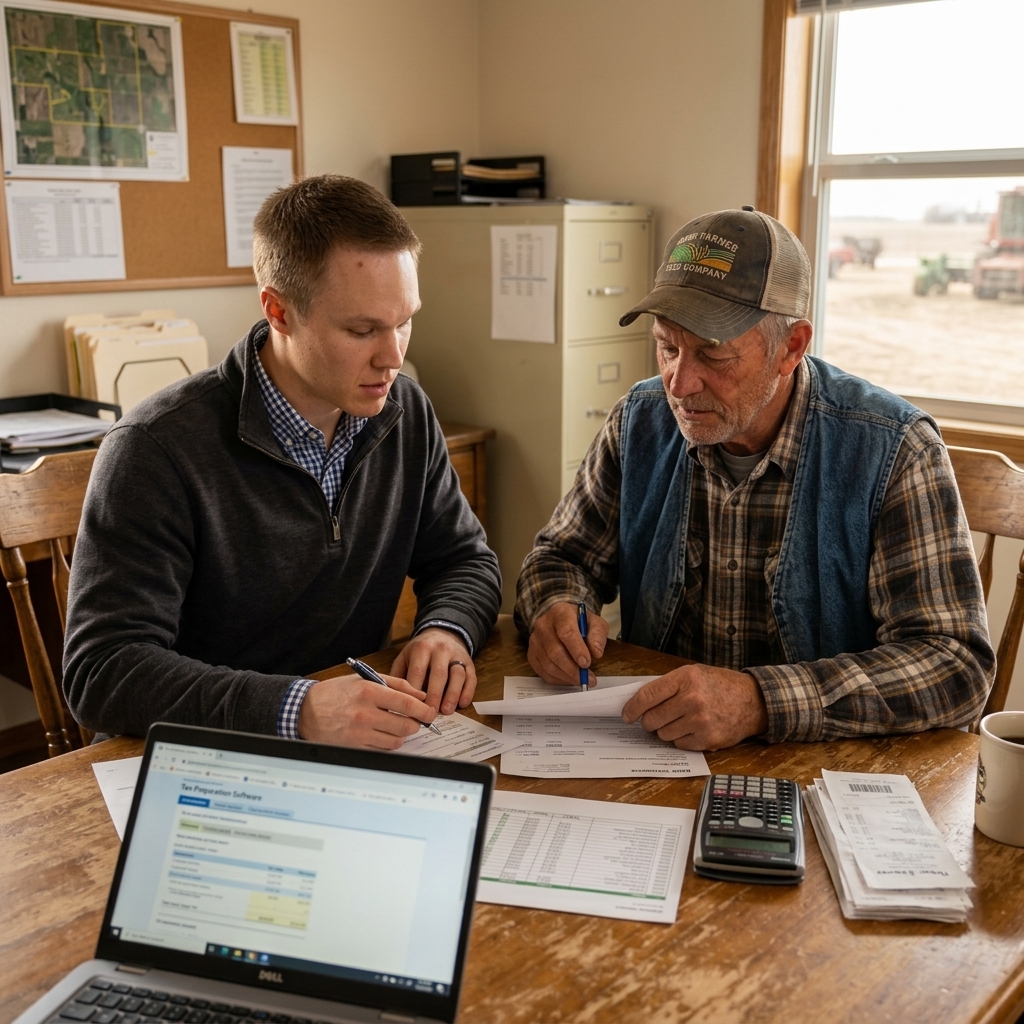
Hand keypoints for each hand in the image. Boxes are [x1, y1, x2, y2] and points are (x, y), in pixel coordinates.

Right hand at [298, 672, 435, 748]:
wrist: (306, 711)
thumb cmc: (336, 693)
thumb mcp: (364, 679)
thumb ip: (396, 684)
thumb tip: (420, 695)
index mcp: (369, 691)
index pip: (407, 703)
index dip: (424, 710)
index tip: (430, 713)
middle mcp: (365, 713)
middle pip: (406, 725)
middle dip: (414, 724)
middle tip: (413, 720)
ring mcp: (360, 733)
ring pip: (396, 740)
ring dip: (400, 734)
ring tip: (394, 726)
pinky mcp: (355, 747)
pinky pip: (382, 750)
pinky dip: (387, 743)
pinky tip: (381, 734)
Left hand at [391, 627, 475, 714]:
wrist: (442, 633)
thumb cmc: (420, 651)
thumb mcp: (405, 657)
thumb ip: (398, 676)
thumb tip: (392, 699)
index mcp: (422, 648)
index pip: (418, 671)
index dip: (415, 692)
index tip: (411, 710)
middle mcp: (441, 650)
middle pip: (439, 674)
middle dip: (434, 696)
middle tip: (429, 714)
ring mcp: (457, 655)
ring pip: (457, 675)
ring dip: (452, 694)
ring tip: (446, 711)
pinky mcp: (470, 662)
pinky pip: (471, 677)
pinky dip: (468, 691)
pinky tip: (462, 704)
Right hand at [528, 602, 609, 685]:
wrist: (561, 620)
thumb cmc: (580, 623)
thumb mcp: (595, 622)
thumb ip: (598, 635)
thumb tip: (596, 652)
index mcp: (560, 613)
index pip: (566, 632)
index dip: (576, 650)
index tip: (586, 663)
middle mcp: (543, 625)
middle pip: (555, 652)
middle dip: (572, 669)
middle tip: (587, 678)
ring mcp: (535, 640)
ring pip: (548, 664)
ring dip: (566, 676)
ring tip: (581, 680)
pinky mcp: (532, 654)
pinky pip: (543, 672)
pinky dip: (558, 679)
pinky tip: (570, 679)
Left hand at [620, 664, 768, 750]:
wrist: (753, 701)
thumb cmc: (719, 686)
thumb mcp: (693, 674)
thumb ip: (668, 686)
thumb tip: (638, 702)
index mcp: (686, 679)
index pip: (647, 696)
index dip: (632, 708)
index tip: (626, 715)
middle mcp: (692, 700)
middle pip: (652, 719)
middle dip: (648, 721)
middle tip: (654, 719)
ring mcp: (700, 721)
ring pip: (663, 734)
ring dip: (666, 730)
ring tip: (680, 721)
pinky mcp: (708, 740)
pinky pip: (679, 744)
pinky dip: (681, 739)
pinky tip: (692, 729)